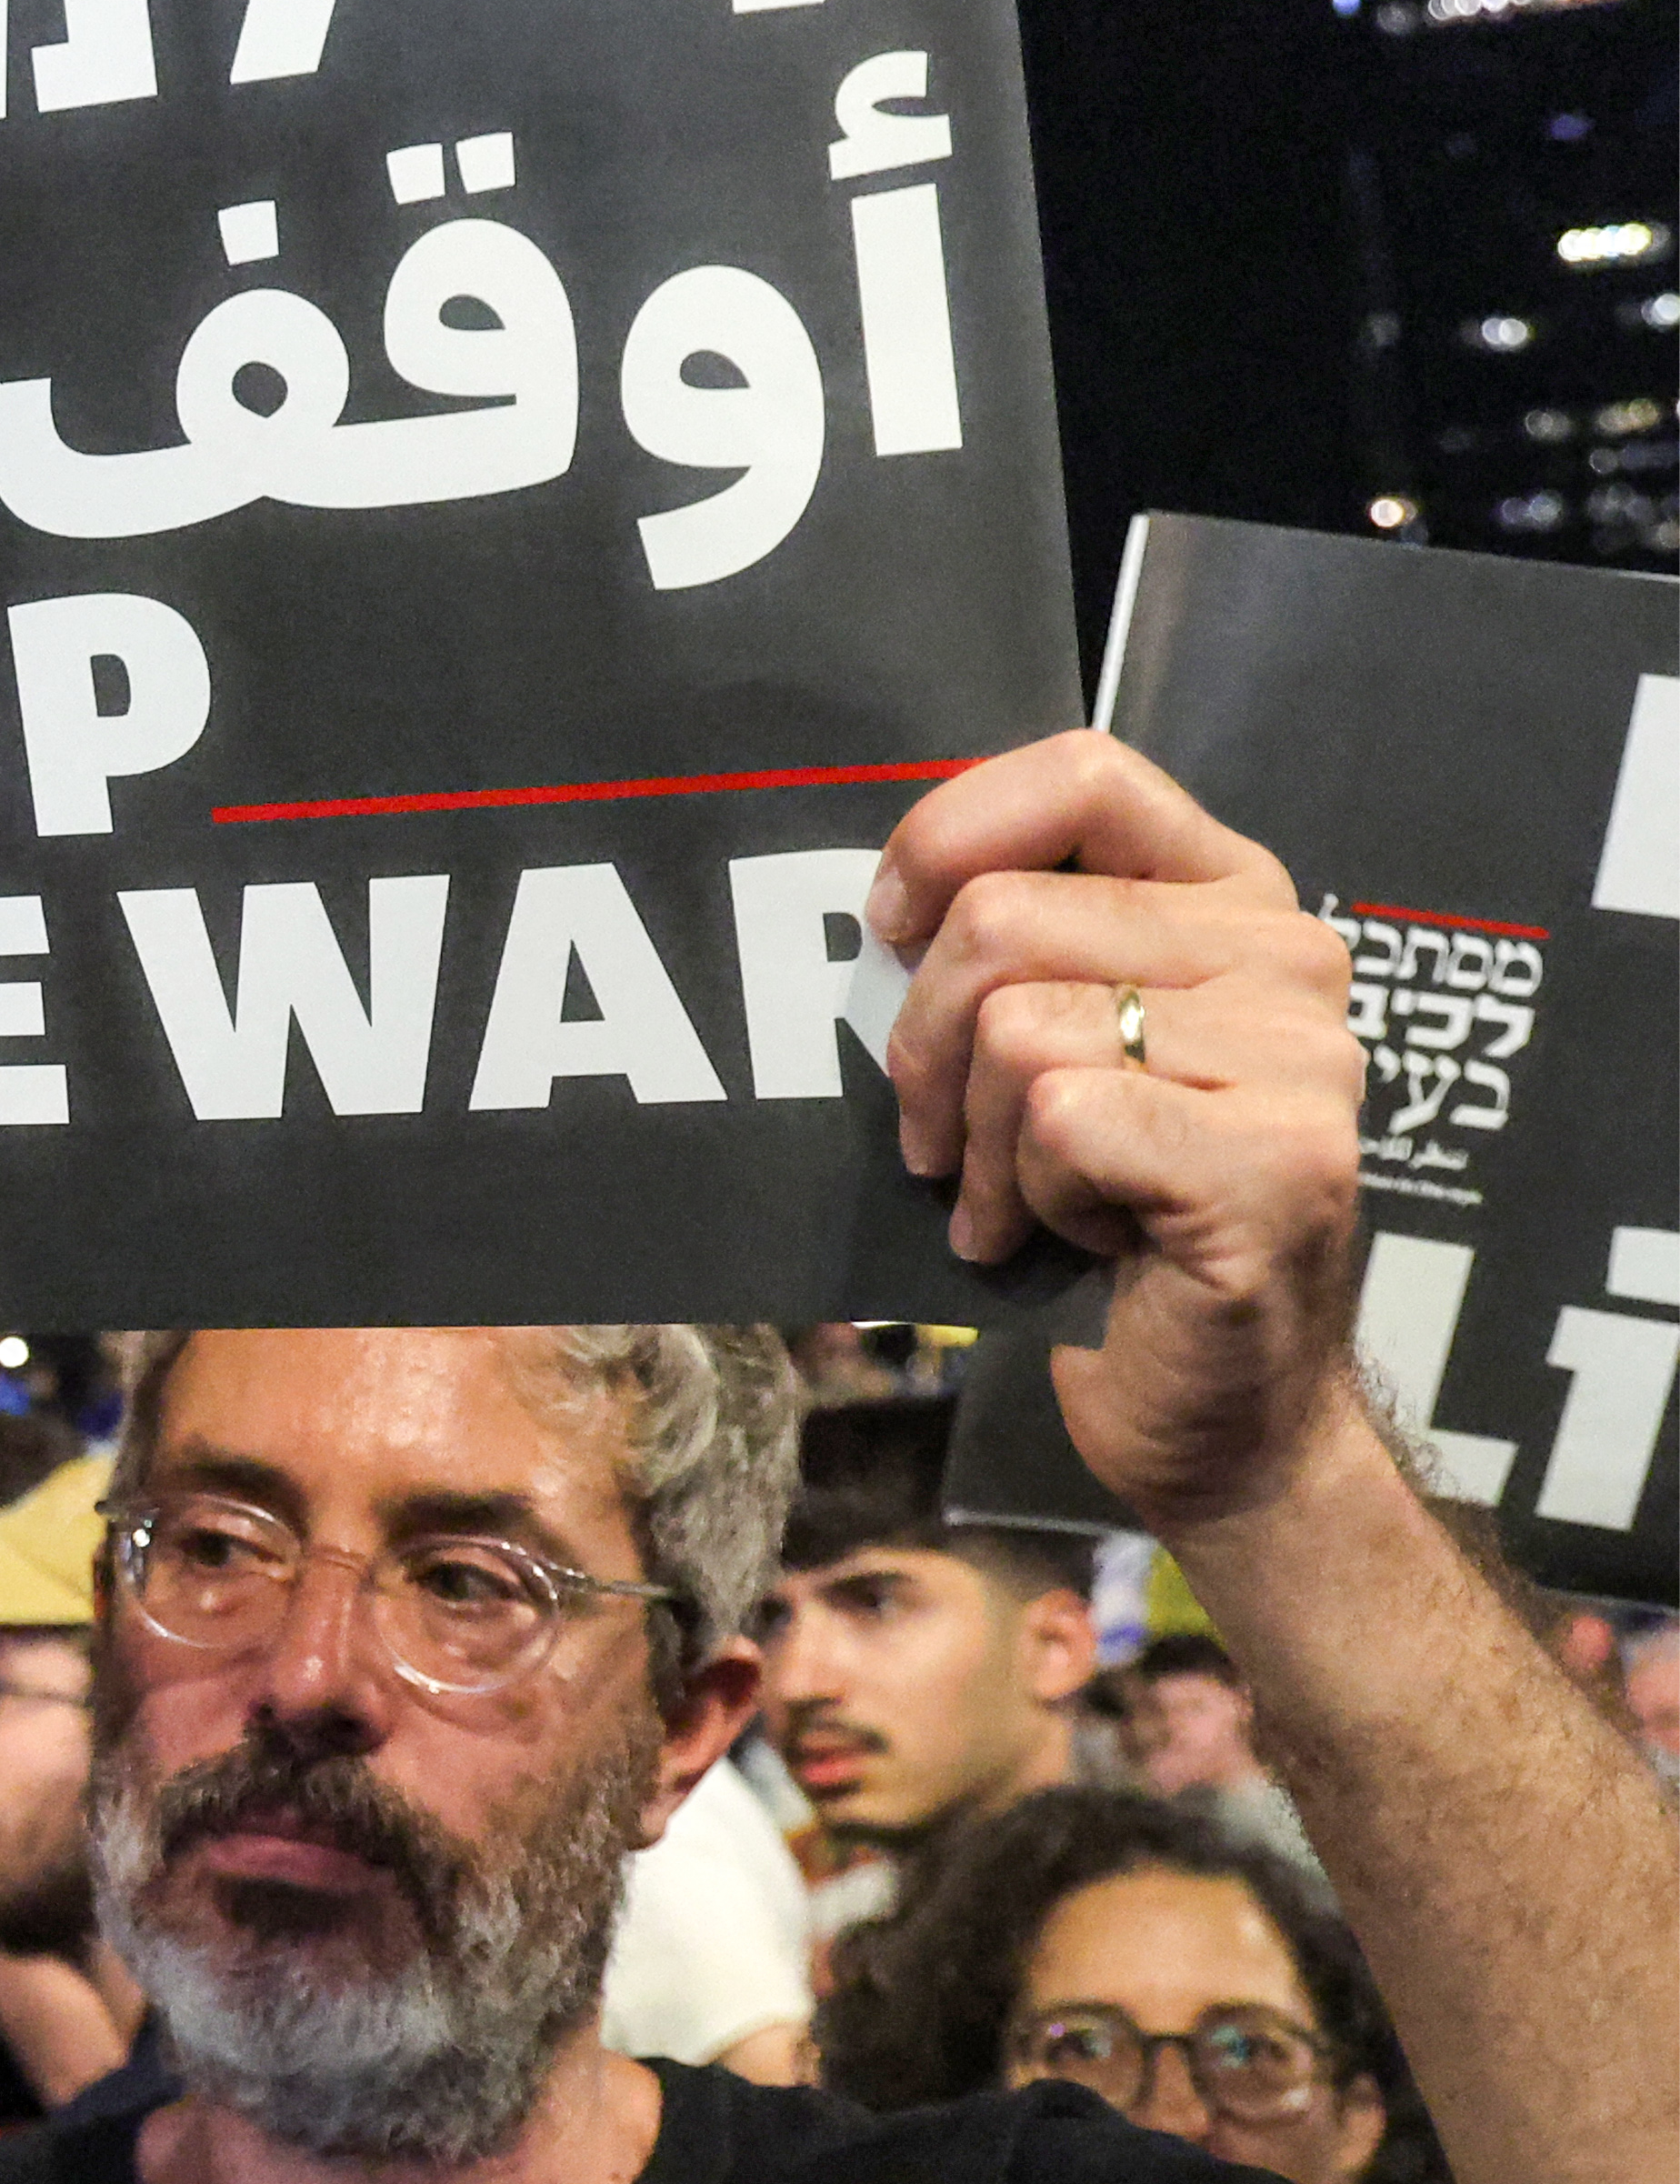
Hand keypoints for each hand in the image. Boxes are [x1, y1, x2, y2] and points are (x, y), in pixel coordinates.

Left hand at [874, 732, 1369, 1532]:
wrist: (1218, 1408)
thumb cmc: (1112, 1219)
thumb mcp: (1055, 1049)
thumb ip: (1009, 950)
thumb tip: (879, 904)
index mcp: (1234, 900)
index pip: (1082, 774)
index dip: (948, 836)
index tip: (891, 931)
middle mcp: (1288, 956)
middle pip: (1003, 918)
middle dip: (925, 1047)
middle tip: (947, 1142)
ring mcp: (1303, 1058)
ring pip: (1016, 1028)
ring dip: (976, 1143)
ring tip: (1026, 1201)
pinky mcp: (1277, 1160)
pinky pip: (1059, 1120)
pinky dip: (1027, 1198)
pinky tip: (1079, 1241)